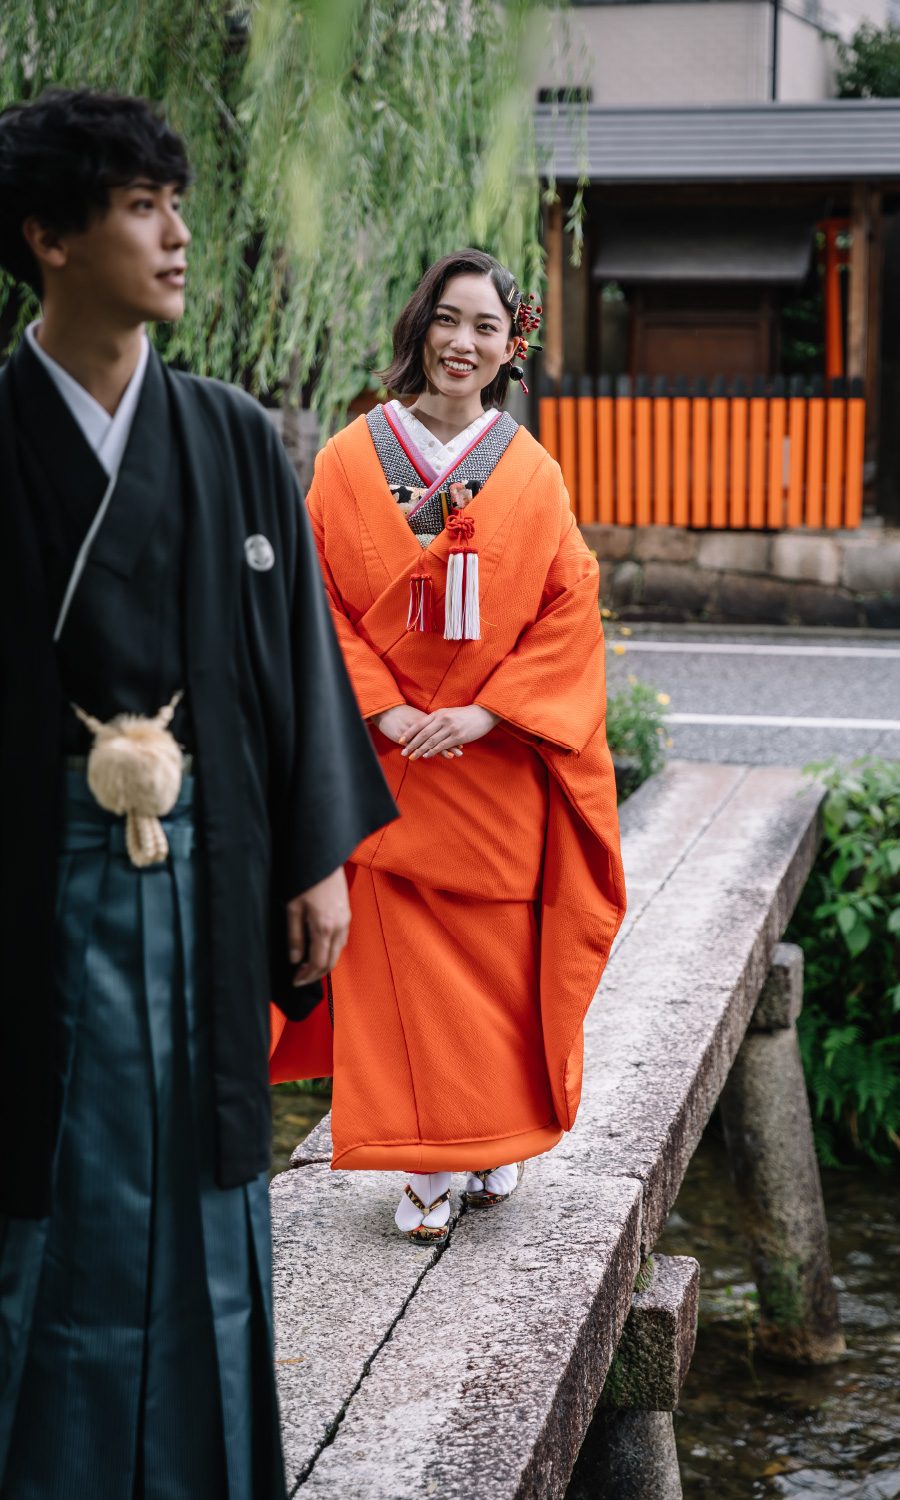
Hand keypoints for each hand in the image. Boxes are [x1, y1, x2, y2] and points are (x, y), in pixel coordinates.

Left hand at [286, 866, 350, 986]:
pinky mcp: (347, 915)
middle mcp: (339, 927)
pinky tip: (319, 949)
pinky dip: (331, 951)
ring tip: (307, 966)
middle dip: (315, 974)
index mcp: (324, 927)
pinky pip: (341, 941)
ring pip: (338, 953)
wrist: (323, 860)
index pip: (318, 963)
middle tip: (300, 977)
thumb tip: (295, 959)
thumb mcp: (293, 909)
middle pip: (331, 962)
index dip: (307, 976)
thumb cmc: (306, 881)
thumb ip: (294, 937)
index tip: (295, 980)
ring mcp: (346, 921)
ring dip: (324, 964)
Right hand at [372, 704, 461, 759]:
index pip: (442, 728)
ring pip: (430, 740)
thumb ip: (426, 724)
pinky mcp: (404, 736)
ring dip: (441, 748)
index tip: (462, 740)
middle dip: (450, 743)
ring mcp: (414, 730)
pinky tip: (430, 756)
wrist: (386, 711)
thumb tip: (436, 730)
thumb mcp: (416, 718)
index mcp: (425, 719)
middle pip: (439, 734)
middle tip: (461, 750)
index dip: (451, 734)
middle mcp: (422, 724)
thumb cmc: (400, 715)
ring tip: (452, 755)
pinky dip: (424, 750)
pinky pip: (417, 744)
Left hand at [401, 705, 499, 759]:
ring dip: (420, 750)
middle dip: (412, 744)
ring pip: (431, 741)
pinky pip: (442, 745)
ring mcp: (450, 728)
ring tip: (412, 757)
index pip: (419, 724)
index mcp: (438, 713)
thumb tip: (426, 727)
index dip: (409, 733)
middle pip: (423, 734)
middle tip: (403, 752)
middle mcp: (442, 720)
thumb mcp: (449, 713)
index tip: (400, 740)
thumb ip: (437, 719)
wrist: (483, 714)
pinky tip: (427, 756)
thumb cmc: (465, 715)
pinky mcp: (458, 736)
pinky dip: (433, 751)